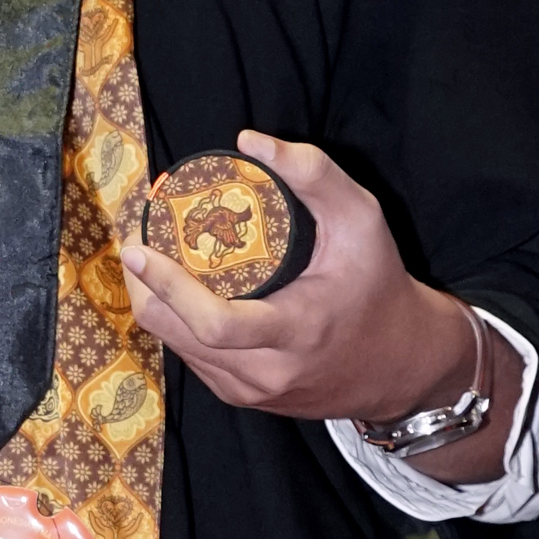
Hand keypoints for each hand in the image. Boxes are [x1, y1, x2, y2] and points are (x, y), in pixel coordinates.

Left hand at [119, 129, 513, 483]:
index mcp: (295, 333)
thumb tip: (249, 142)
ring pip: (174, 346)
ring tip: (152, 252)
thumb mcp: (362, 221)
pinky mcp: (241, 396)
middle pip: (175, 333)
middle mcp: (265, 372)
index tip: (139, 248)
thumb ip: (314, 174)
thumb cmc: (378, 285)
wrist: (400, 363)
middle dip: (144, 283)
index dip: (167, 286)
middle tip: (137, 234)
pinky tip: (177, 286)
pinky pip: (190, 356)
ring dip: (154, 299)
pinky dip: (176, 320)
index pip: (213, 324)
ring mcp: (249, 391)